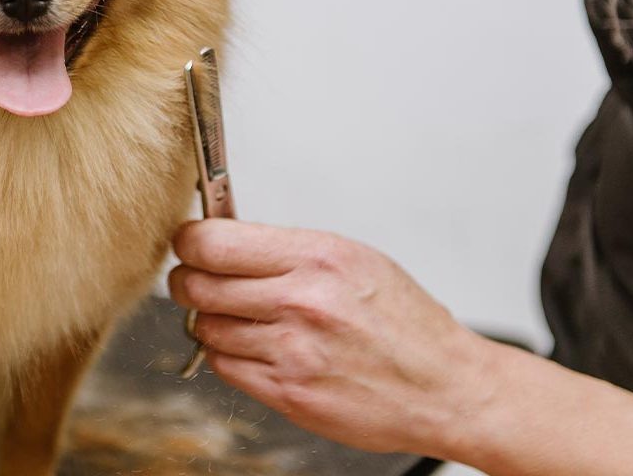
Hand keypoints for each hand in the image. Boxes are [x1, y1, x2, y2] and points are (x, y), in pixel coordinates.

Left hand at [170, 218, 496, 457]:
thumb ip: (284, 249)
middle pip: (196, 285)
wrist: (445, 387)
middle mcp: (301, 302)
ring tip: (240, 317)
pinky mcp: (288, 393)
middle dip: (187, 281)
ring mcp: (292, 351)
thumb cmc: (403, 322)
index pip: (212, 242)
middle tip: (196, 280)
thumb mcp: (351, 258)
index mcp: (316, 258)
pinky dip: (228, 355)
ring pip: (205, 327)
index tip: (189, 243)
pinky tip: (255, 348)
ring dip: (211, 321)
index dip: (189, 241)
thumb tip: (224, 238)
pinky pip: (223, 366)